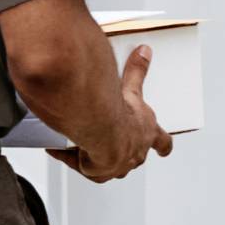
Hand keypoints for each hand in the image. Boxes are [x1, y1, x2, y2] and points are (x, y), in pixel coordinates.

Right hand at [47, 43, 173, 182]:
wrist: (104, 134)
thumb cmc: (122, 115)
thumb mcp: (132, 89)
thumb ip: (137, 71)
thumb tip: (144, 52)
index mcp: (147, 135)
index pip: (162, 142)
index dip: (163, 145)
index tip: (165, 149)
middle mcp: (135, 154)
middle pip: (134, 157)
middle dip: (124, 150)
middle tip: (113, 141)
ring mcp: (117, 166)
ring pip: (108, 165)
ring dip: (97, 156)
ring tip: (84, 144)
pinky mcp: (98, 172)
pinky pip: (83, 166)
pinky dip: (72, 158)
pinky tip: (59, 149)